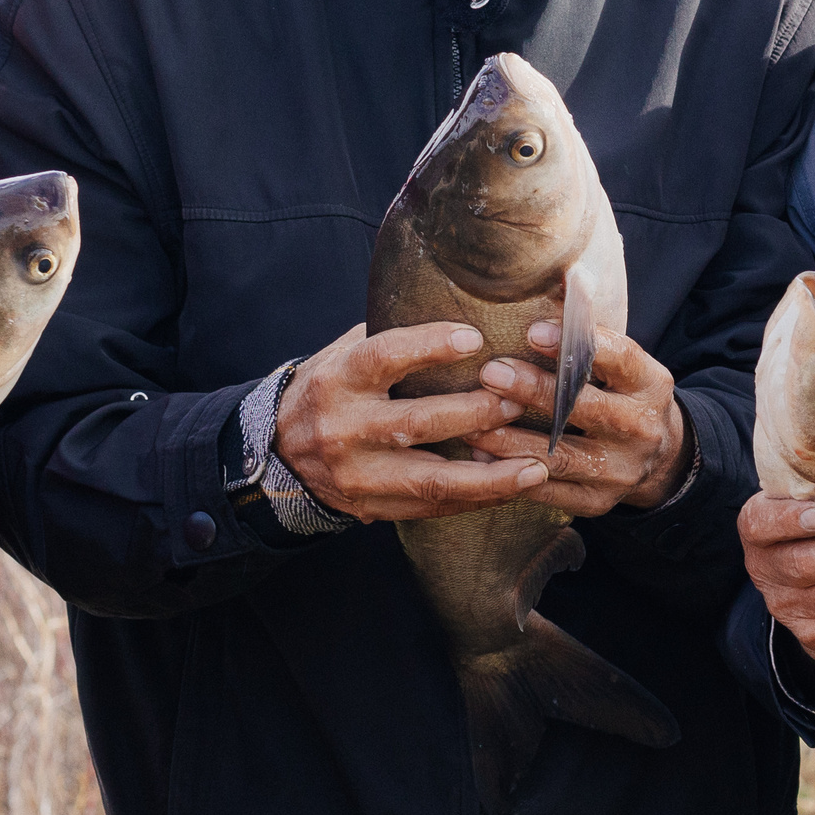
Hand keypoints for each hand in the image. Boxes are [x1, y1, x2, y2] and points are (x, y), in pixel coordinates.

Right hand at [276, 323, 536, 521]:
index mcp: (337, 379)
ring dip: (490, 475)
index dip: (428, 346)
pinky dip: (477, 499)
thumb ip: (392, 338)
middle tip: (519, 401)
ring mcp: (357, 474)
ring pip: (430, 479)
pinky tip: (513, 488)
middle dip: (475, 413)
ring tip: (536, 466)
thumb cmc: (330, 390)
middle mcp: (343, 428)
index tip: (475, 338)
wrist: (277, 454)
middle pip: (416, 422)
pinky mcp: (372, 508)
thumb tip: (463, 307)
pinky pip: (432, 507)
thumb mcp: (345, 353)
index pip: (383, 358)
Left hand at [463, 321, 691, 515]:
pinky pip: (549, 492)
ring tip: (470, 421)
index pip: (620, 358)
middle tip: (490, 373)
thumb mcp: (623, 362)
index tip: (534, 331)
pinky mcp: (597, 501)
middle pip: (586, 409)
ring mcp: (620, 470)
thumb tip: (561, 277)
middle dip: (536, 391)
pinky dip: (511, 474)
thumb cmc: (623, 394)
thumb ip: (589, 329)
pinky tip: (478, 458)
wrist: (660, 458)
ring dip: (510, 439)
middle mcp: (641, 429)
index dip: (577, 345)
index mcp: (651, 385)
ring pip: (560, 456)